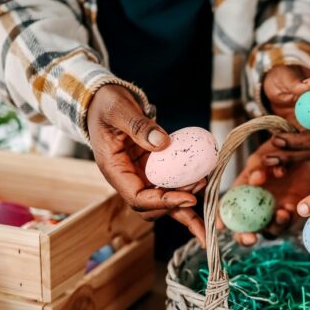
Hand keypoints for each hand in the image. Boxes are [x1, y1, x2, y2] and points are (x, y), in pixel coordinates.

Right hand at [87, 84, 205, 245]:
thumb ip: (138, 126)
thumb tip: (162, 143)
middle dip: (177, 209)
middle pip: (152, 207)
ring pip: (163, 199)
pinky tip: (203, 178)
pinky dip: (186, 183)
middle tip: (201, 199)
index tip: (189, 198)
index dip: (164, 202)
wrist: (104, 101)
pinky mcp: (153, 167)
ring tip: (206, 187)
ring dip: (184, 201)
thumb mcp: (118, 109)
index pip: (138, 198)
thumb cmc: (106, 104)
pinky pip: (170, 182)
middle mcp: (128, 178)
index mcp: (114, 170)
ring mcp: (141, 174)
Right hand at [218, 140, 309, 245]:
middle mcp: (256, 207)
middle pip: (245, 230)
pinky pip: (290, 223)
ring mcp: (274, 212)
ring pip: (270, 230)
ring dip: (274, 225)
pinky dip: (288, 218)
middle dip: (245, 237)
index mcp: (242, 194)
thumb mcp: (264, 155)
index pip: (227, 210)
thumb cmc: (278, 152)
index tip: (221, 226)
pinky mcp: (294, 214)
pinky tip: (290, 208)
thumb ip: (256, 167)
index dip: (222, 220)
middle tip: (250, 237)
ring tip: (281, 213)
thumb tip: (254, 180)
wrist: (305, 151)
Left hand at [261, 65, 309, 175]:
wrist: (276, 88)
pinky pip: (297, 158)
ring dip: (290, 156)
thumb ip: (299, 83)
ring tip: (269, 154)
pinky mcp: (303, 146)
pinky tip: (274, 167)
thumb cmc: (286, 77)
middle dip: (302, 144)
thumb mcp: (289, 76)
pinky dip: (286, 164)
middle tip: (279, 140)